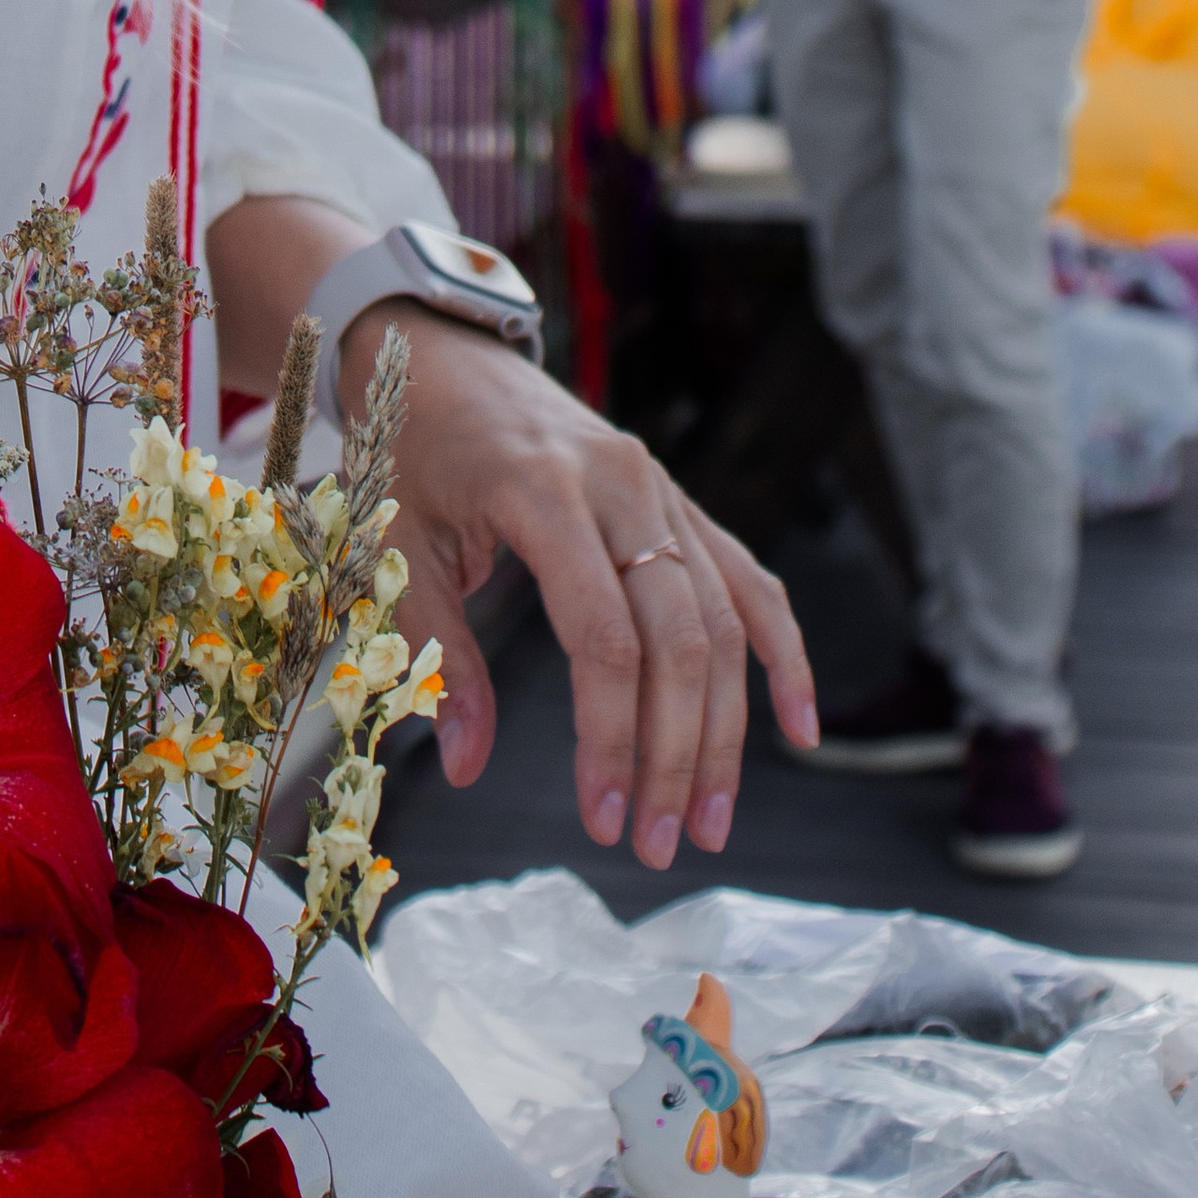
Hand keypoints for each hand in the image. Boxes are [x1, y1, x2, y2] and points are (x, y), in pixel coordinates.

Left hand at [343, 306, 816, 871]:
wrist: (439, 352)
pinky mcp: (675, 498)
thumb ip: (439, 654)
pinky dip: (780, 651)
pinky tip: (798, 727)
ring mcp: (658, 487)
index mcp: (543, 492)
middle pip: (677, 638)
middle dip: (677, 753)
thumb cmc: (411, 452)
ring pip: (719, 618)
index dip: (610, 738)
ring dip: (725, 728)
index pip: (604, 638)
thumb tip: (466, 767)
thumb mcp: (399, 545)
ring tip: (710, 819)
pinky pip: (745, 577)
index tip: (602, 819)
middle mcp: (619, 484)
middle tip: (662, 845)